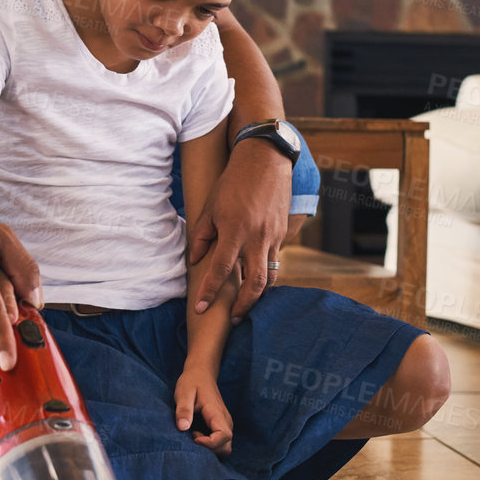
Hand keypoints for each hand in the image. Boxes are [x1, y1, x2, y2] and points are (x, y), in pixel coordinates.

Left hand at [174, 364, 232, 453]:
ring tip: (194, 436)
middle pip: (226, 447)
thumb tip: (183, 428)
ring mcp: (225, 424)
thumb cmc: (192, 382)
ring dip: (210, 449)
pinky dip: (210, 446)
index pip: (224, 436)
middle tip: (192, 438)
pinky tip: (196, 435)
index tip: (193, 437)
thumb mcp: (183, 392)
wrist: (201, 373)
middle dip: (209, 450)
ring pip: (225, 447)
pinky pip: (221, 443)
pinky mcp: (221, 426)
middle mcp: (226, 421)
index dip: (209, 443)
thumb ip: (184, 410)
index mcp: (217, 413)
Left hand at [186, 138, 290, 321]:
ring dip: (259, 295)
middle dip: (245, 306)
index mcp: (234, 230)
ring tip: (246, 304)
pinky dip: (266, 274)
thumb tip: (197, 261)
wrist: (266, 160)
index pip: (220, 270)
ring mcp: (273, 236)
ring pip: (270, 276)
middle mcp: (256, 237)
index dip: (210, 292)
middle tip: (234, 319)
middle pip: (255, 284)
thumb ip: (202, 235)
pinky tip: (256, 279)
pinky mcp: (282, 233)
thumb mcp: (211, 206)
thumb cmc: (233, 181)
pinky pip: (275, 260)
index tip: (201, 308)